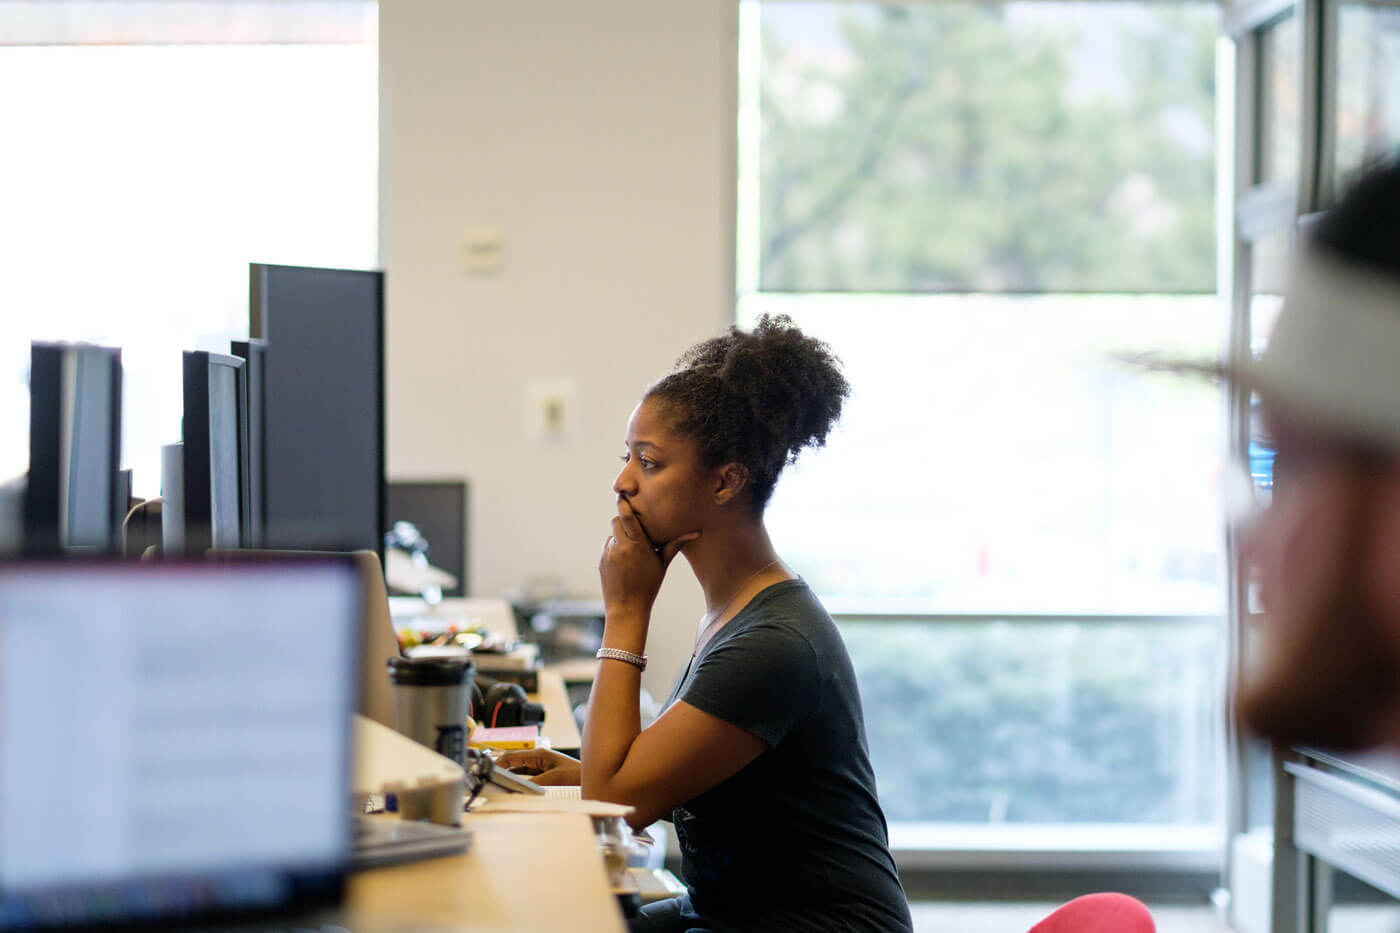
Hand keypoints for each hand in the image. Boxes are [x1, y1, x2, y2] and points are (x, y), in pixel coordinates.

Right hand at [494, 748, 580, 785]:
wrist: (591, 779)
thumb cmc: (577, 775)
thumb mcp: (554, 779)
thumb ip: (534, 783)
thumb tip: (517, 788)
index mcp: (539, 754)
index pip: (512, 755)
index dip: (499, 762)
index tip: (488, 770)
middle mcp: (538, 758)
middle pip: (513, 762)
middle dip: (501, 769)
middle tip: (489, 779)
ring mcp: (540, 766)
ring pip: (518, 769)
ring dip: (508, 775)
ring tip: (497, 783)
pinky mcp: (543, 774)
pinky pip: (525, 776)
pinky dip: (517, 781)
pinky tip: (512, 787)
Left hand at [599, 498, 698, 619]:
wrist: (627, 608)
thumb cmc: (649, 586)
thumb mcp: (662, 564)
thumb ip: (675, 545)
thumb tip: (697, 533)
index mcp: (638, 545)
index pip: (626, 516)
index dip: (623, 504)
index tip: (623, 495)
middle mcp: (621, 547)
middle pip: (616, 520)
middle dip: (623, 521)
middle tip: (633, 526)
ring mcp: (609, 554)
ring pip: (613, 534)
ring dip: (620, 537)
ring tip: (632, 552)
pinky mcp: (602, 561)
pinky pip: (608, 547)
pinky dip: (615, 550)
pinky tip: (624, 564)